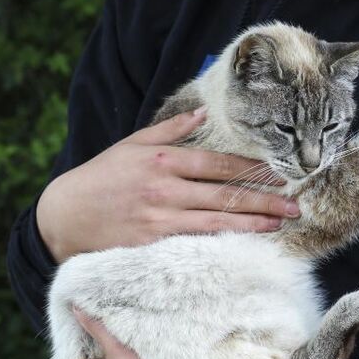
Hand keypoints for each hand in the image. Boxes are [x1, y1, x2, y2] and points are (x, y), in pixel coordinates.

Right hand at [36, 108, 299, 261]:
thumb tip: (202, 113)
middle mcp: (165, 189)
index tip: (279, 175)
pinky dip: (222, 243)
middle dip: (263, 200)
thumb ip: (170, 129)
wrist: (64, 216)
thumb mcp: (132, 144)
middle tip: (294, 207)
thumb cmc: (101, 178)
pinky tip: (244, 244)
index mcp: (163, 160)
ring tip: (278, 226)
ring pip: (216, 221)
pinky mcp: (153, 245)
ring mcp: (160, 219)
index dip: (251, 170)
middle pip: (224, 194)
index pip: (218, 165)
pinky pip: (195, 243)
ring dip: (251, 224)